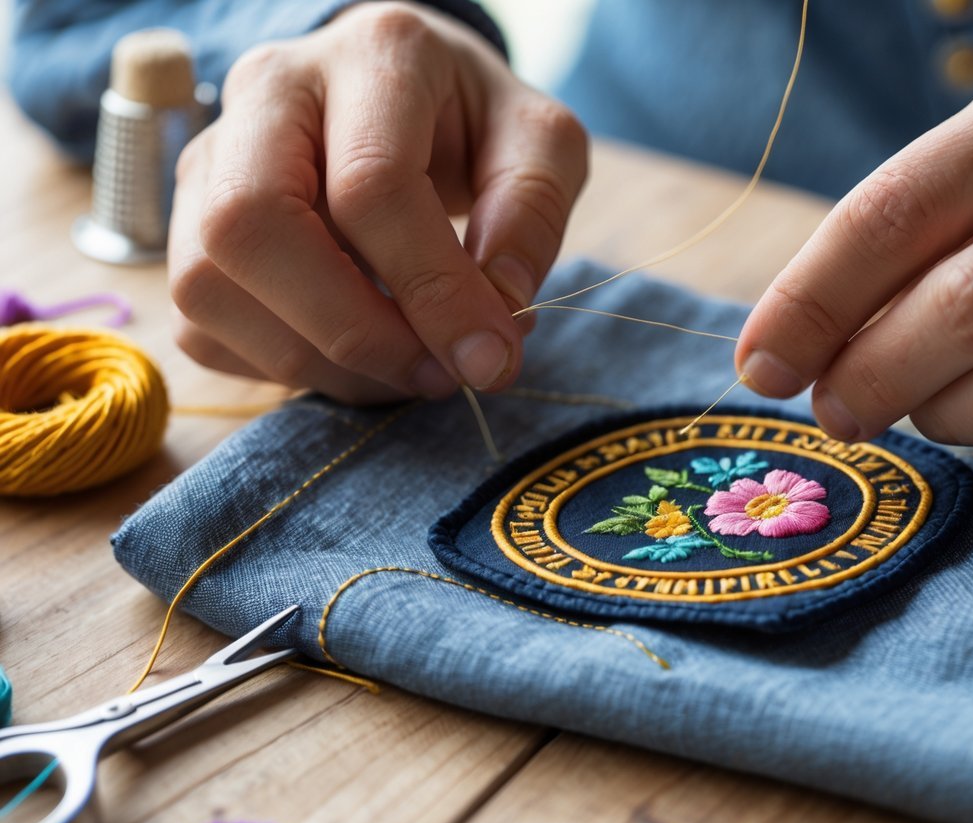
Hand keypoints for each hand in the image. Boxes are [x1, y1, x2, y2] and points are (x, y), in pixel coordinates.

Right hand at [169, 2, 587, 402]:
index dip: (432, 291)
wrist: (407, 98)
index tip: (489, 357)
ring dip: (313, 360)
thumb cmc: (475, 124)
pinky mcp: (187, 222)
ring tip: (402, 370)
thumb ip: (530, 218)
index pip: (371, 185)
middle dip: (350, 330)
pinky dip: (279, 364)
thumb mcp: (541, 148)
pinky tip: (352, 356)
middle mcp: (268, 90)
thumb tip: (494, 319)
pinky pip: (201, 323)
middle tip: (433, 374)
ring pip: (207, 283)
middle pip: (252, 224)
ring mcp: (211, 156)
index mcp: (373, 55)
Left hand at [737, 71, 972, 456]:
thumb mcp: (964, 184)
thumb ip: (875, 254)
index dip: (811, 302)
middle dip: (867, 377)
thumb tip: (779, 360)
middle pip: (961, 312)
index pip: (895, 215)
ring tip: (922, 392)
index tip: (761, 365)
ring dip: (935, 412)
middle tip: (830, 408)